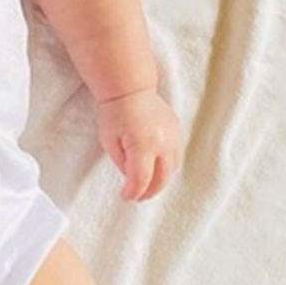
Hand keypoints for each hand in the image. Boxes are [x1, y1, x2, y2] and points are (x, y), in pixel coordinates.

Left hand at [95, 87, 182, 201]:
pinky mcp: (176, 129)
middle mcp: (162, 142)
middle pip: (161, 178)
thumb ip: (122, 164)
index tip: (125, 196)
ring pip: (172, 168)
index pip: (141, 179)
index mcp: (143, 145)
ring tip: (147, 186)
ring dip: (160, 180)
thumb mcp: (109, 141)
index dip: (133, 192)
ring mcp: (173, 135)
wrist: (128, 87)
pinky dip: (166, 166)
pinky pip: (175, 155)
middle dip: (149, 191)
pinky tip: (155, 168)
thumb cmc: (113, 112)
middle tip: (138, 197)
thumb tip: (133, 179)